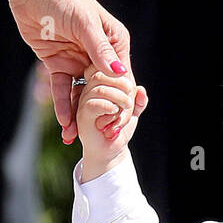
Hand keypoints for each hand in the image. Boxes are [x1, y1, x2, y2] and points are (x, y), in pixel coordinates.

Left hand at [6, 0, 131, 144]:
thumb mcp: (84, 22)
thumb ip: (100, 49)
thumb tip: (119, 73)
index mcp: (114, 43)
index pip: (122, 78)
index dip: (120, 102)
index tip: (116, 122)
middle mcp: (100, 55)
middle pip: (103, 91)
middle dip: (101, 115)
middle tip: (99, 137)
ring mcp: (79, 61)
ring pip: (83, 94)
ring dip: (79, 115)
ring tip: (74, 137)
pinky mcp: (60, 65)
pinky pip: (64, 89)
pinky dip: (63, 106)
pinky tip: (64, 123)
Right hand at [76, 65, 147, 181]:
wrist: (108, 152)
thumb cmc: (117, 130)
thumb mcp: (132, 114)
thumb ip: (138, 102)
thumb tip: (141, 91)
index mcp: (98, 84)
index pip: (108, 69)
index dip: (122, 78)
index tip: (132, 92)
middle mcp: (88, 89)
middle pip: (103, 74)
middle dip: (122, 87)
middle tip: (129, 103)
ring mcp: (83, 100)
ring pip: (100, 88)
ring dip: (118, 99)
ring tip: (122, 112)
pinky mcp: (82, 114)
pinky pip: (94, 104)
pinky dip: (109, 108)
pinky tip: (114, 114)